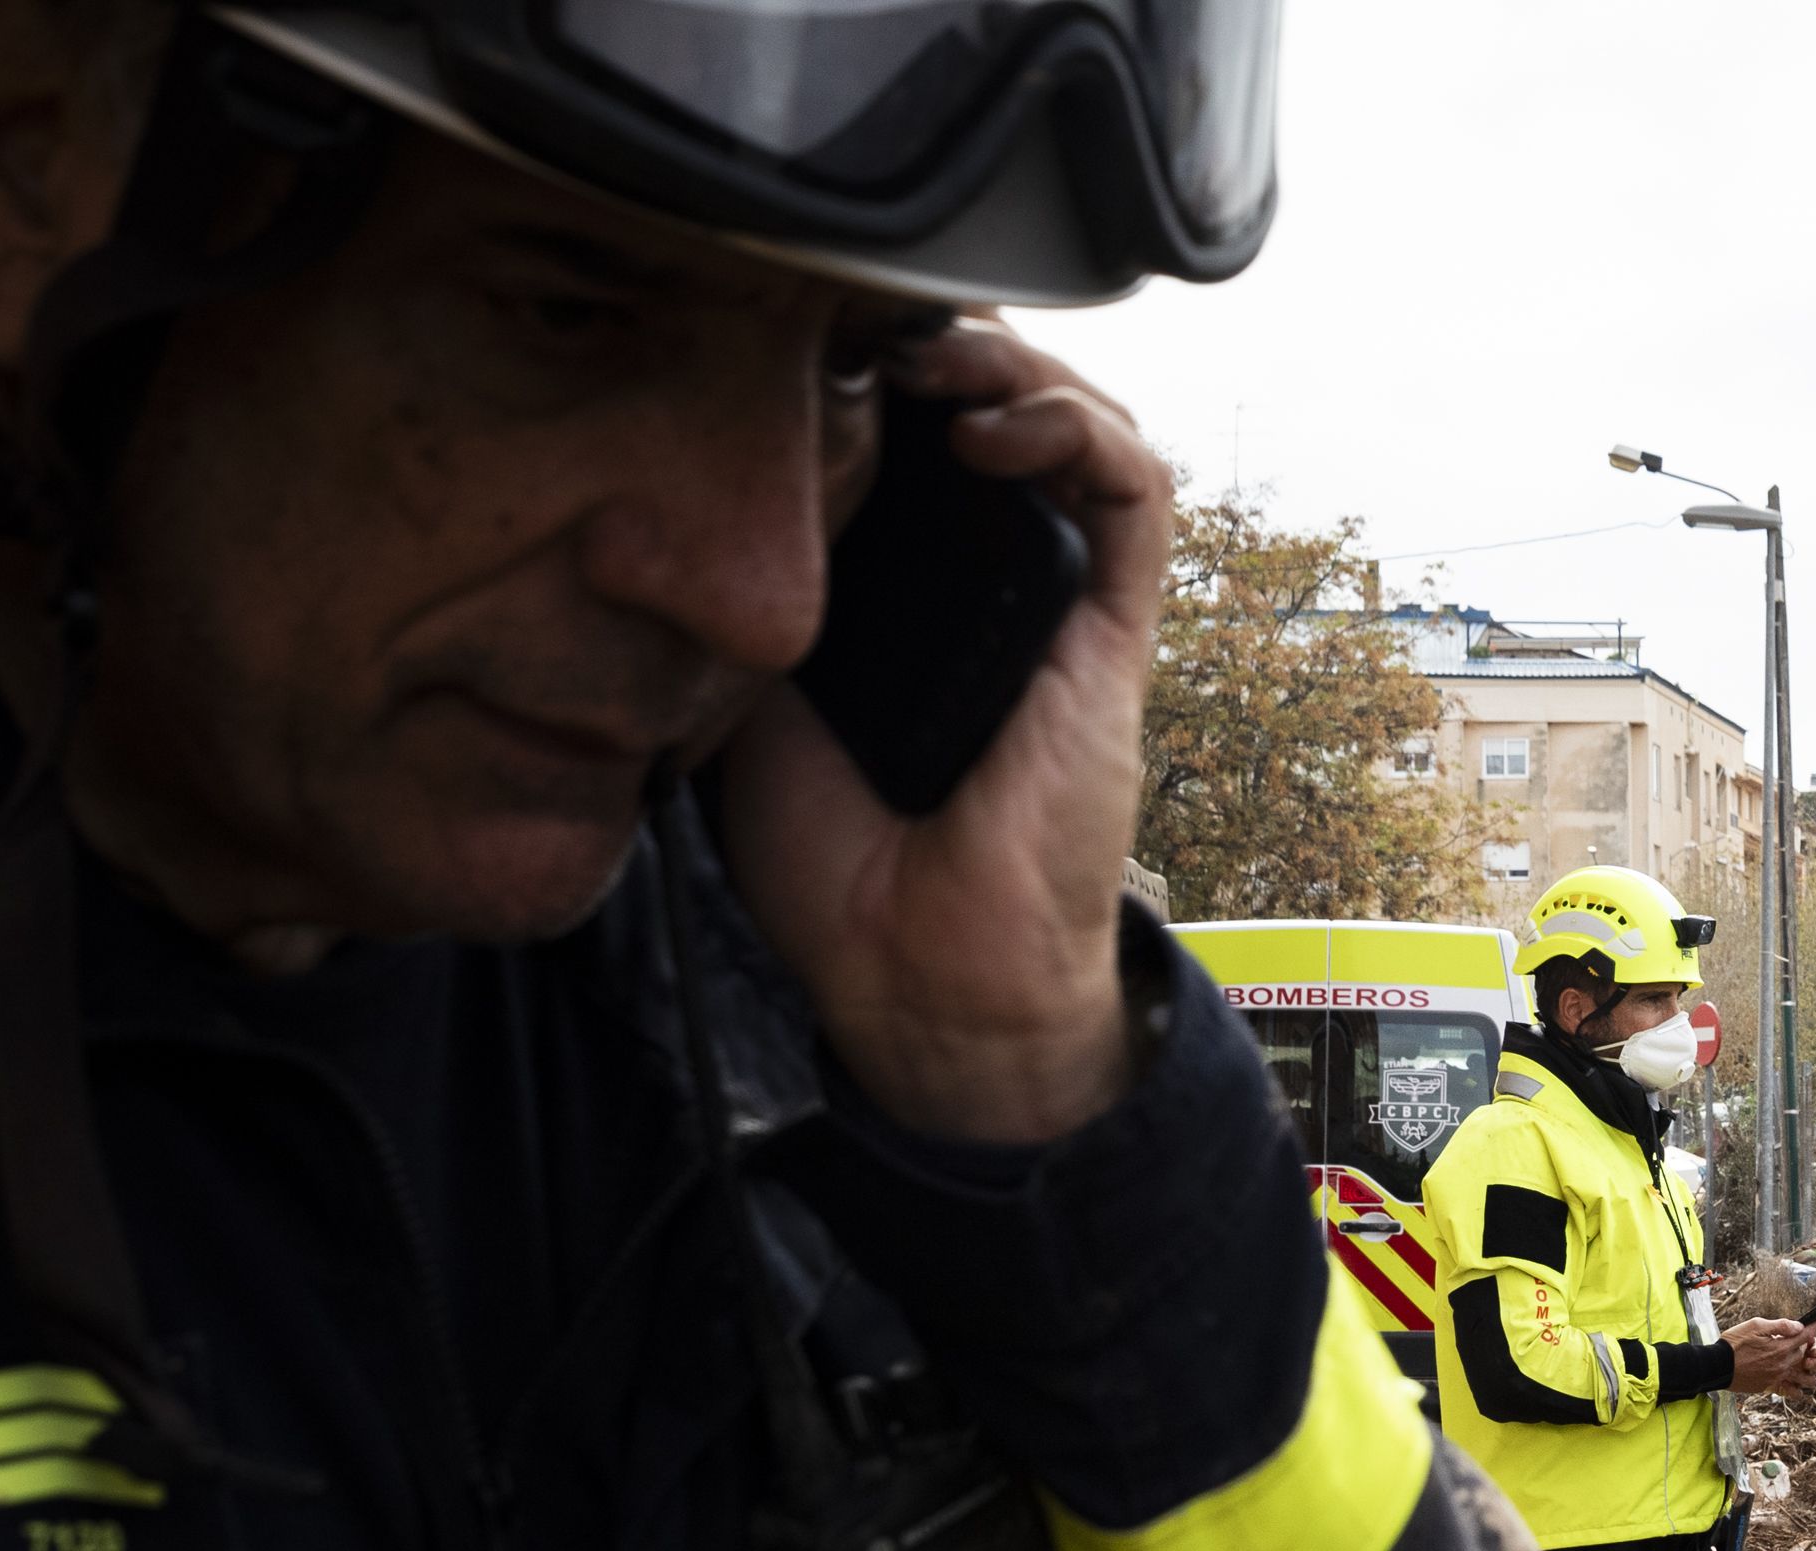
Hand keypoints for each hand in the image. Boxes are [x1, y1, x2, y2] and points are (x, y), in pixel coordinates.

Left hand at [717, 319, 1169, 1144]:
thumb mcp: (739, 686)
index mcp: (914, 590)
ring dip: (1013, 360)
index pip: (915, 432)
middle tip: (858, 315)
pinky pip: (1135, 492)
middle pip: (1001, 404)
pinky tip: (990, 427)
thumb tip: (680, 481)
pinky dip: (1077, 428)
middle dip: (940, 333)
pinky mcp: (1116, 632)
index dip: (869, 359)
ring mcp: (1065, 602)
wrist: (917, 970)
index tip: (789, 327)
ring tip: (928, 351)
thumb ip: (736, 590)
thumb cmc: (836, 860)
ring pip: (1082, 422)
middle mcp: (999, 581)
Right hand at [1727, 1318, 1815, 1398]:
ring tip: (1805, 1364)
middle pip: (1807, 1355)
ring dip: (1809, 1370)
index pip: (1807, 1336)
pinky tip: (1796, 1383)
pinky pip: (1792, 1392)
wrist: (1718, 1366)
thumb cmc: (1734, 1343)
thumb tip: (1798, 1327)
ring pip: (1807, 1378)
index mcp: (1781, 1347)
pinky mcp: (1771, 1386)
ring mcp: (1778, 1377)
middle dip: (1809, 1347)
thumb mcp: (1755, 1325)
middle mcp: (1783, 1364)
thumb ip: (1780, 1326)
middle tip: (1803, 1341)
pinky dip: (1798, 1389)